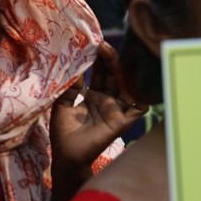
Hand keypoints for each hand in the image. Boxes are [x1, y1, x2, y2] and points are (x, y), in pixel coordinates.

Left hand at [50, 41, 147, 166]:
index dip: (99, 60)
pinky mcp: (122, 123)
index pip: (100, 73)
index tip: (94, 45)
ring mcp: (116, 111)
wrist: (66, 155)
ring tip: (109, 56)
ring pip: (126, 86)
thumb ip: (70, 87)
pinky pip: (137, 108)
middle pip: (114, 76)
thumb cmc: (63, 132)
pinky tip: (128, 82)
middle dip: (110, 60)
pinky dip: (138, 96)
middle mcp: (108, 101)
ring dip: (120, 71)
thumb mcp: (62, 103)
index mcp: (94, 96)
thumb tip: (77, 70)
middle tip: (102, 46)